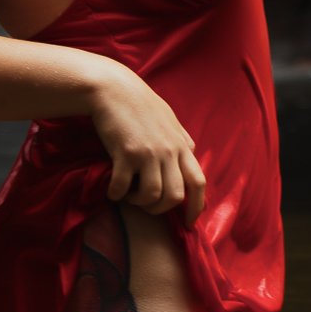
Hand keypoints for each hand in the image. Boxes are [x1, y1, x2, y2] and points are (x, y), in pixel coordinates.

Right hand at [87, 61, 206, 227]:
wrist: (113, 88)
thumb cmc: (140, 102)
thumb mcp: (168, 118)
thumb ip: (180, 139)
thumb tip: (190, 151)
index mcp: (181, 145)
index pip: (198, 182)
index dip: (196, 207)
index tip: (188, 223)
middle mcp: (169, 151)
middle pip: (175, 195)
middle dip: (161, 209)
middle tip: (146, 205)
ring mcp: (148, 153)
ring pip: (152, 195)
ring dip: (139, 203)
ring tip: (129, 196)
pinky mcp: (126, 153)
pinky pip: (123, 187)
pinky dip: (117, 194)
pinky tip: (112, 189)